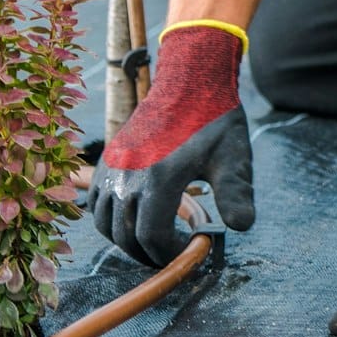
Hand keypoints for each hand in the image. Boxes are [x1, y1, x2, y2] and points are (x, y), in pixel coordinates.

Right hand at [91, 24, 255, 265]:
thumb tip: (240, 227)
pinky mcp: (107, 160)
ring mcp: (113, 167)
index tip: (188, 251)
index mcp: (160, 177)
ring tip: (153, 241)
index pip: (151, 235)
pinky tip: (133, 220)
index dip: (168, 253)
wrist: (190, 82)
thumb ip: (236, 193)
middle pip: (126, 235)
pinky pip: (95, 202)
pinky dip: (109, 219)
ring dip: (126, 240)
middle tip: (172, 255)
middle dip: (149, 253)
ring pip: (105, 223)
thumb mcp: (233, 157)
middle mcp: (128, 175)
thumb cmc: (215, 120)